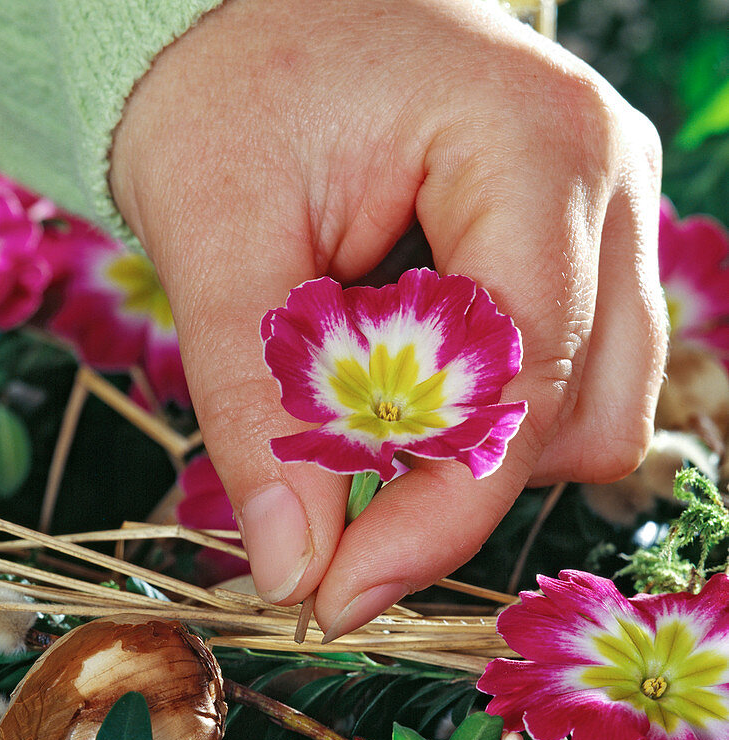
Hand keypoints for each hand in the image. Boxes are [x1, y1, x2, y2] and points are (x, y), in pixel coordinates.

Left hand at [110, 0, 665, 636]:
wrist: (251, 13)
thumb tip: (297, 572)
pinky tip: (409, 381)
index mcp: (533, 147)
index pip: (518, 382)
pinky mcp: (584, 250)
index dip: (435, 513)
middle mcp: (607, 181)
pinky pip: (575, 386)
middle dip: (453, 487)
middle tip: (331, 510)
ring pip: (592, 415)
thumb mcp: (216, 245)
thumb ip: (258, 414)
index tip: (334, 595)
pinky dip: (489, 420)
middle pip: (577, 417)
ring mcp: (610, 217)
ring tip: (366, 404)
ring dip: (477, 455)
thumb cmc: (229, 95)